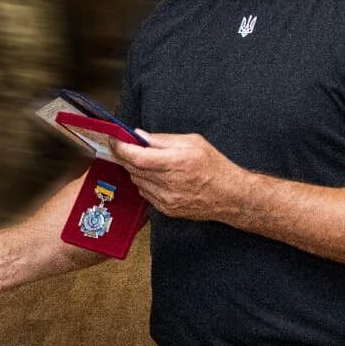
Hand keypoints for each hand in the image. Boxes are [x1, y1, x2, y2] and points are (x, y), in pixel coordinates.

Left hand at [110, 131, 244, 220]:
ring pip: (136, 181)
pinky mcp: (166, 210)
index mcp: (176, 163)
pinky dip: (143, 182)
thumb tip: (140, 135)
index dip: (121, 148)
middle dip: (125, 156)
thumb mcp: (192, 142)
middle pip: (133, 169)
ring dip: (134, 169)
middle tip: (123, 146)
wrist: (230, 196)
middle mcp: (169, 183)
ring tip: (143, 160)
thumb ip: (163, 139)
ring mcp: (166, 199)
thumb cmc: (214, 166)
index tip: (114, 140)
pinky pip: (145, 193)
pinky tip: (153, 175)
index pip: (137, 157)